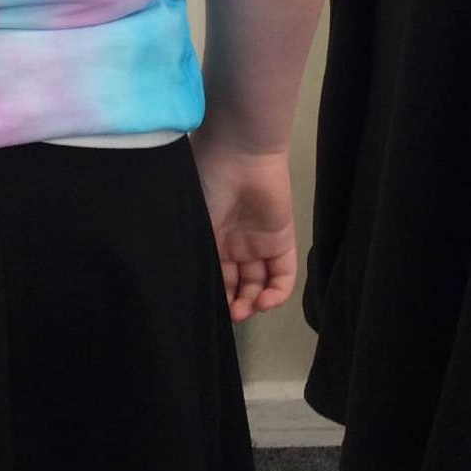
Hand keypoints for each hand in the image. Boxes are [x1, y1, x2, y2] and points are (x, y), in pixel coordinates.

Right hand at [190, 134, 297, 324]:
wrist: (237, 156)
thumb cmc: (207, 184)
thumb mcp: (193, 223)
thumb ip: (195, 255)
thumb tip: (187, 289)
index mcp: (209, 236)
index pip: (214, 274)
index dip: (213, 295)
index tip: (208, 310)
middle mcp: (234, 243)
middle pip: (236, 284)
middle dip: (233, 304)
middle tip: (229, 314)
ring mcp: (258, 243)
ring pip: (259, 284)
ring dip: (252, 302)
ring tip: (245, 310)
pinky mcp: (282, 241)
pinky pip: (283, 275)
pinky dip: (276, 293)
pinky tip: (263, 301)